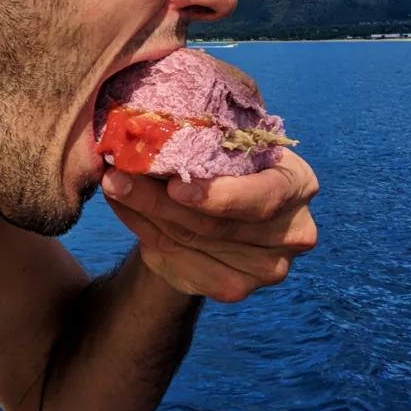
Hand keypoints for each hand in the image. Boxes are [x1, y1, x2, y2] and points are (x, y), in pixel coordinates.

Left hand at [100, 150, 318, 302]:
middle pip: (219, 226)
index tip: (173, 187)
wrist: (222, 207)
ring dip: (143, 213)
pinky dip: (144, 232)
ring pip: (192, 243)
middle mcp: (292, 231)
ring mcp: (267, 268)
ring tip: (112, 185)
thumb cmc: (228, 160)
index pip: (263, 197)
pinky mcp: (235, 288)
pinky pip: (180, 262)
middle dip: (160, 200)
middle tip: (117, 176)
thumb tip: (154, 122)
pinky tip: (124, 208)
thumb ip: (210, 132)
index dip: (218, 196)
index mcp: (298, 184)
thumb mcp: (229, 139)